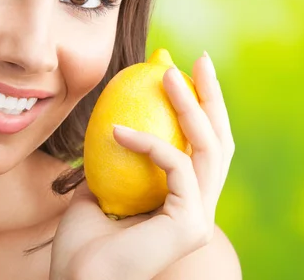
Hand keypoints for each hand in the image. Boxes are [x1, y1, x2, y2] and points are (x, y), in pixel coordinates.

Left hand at [49, 52, 234, 279]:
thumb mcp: (101, 187)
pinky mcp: (191, 224)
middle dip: (212, 97)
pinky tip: (116, 131)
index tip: (189, 71)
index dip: (203, 108)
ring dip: (191, 105)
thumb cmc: (83, 244)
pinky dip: (148, 143)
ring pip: (210, 149)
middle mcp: (200, 208)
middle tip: (200, 60)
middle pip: (220, 143)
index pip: (205, 148)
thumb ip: (116, 160)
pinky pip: (176, 166)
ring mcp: (200, 217)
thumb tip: (117, 118)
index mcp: (185, 200)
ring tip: (167, 73)